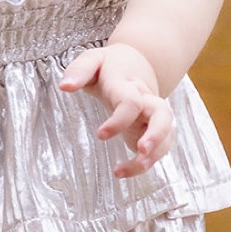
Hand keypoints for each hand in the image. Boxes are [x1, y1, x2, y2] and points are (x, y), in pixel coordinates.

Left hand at [59, 43, 173, 178]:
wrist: (137, 63)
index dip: (119, 120)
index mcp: (128, 84)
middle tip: (142, 150)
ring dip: (155, 153)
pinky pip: (160, 146)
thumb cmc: (110, 66)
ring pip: (166, 133)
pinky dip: (147, 162)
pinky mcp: (155, 129)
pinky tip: (126, 171)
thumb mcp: (92, 60)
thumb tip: (64, 86)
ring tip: (134, 167)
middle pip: (163, 114)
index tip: (101, 135)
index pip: (131, 102)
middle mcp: (146, 99)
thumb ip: (78, 71)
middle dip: (156, 134)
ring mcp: (153, 115)